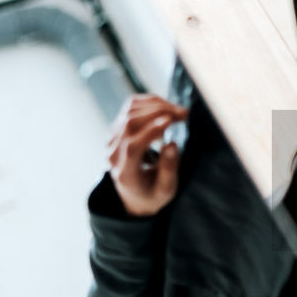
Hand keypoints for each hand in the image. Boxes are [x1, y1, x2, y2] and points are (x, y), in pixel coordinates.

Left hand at [106, 94, 188, 216]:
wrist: (134, 194)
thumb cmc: (153, 193)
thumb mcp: (166, 190)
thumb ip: (169, 169)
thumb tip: (172, 144)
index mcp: (124, 173)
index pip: (132, 147)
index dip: (150, 131)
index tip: (171, 121)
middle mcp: (113, 154)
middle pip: (130, 123)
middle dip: (159, 113)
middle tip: (184, 114)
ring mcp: (112, 139)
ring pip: (130, 111)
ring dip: (156, 106)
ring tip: (179, 111)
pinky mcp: (117, 128)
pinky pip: (131, 107)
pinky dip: (150, 103)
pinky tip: (167, 107)